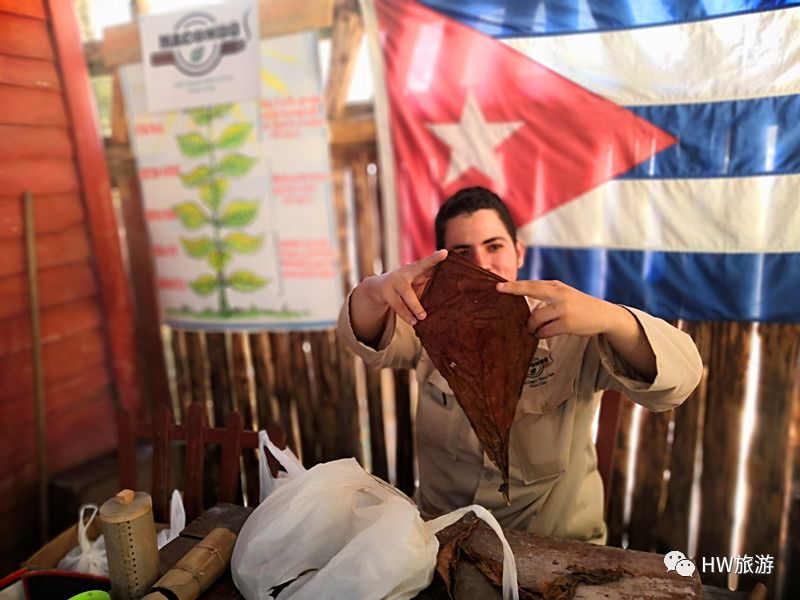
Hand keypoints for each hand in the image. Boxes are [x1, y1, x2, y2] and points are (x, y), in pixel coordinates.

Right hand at [359, 249, 447, 325]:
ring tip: (422, 317)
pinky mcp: (386, 293)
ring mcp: (392, 282)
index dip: (435, 258)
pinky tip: (412, 321)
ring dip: (415, 307)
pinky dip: (406, 314)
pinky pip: (397, 305)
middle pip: (415, 280)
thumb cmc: (403, 283)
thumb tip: (448, 288)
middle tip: (433, 296)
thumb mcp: (414, 280)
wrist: (376, 287)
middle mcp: (403, 273)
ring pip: (406, 295)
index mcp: (413, 268)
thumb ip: (427, 281)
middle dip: (425, 280)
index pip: (425, 263)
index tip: (445, 253)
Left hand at [496, 279, 619, 337]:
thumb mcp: (564, 293)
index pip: (531, 284)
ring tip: (531, 329)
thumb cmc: (579, 305)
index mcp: (556, 286)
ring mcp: (564, 309)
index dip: (514, 285)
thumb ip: (546, 293)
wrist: (603, 314)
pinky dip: (541, 334)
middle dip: (513, 290)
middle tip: (499, 293)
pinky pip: (545, 331)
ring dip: (531, 326)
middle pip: (531, 290)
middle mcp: (559, 294)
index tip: (498, 286)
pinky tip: (541, 334)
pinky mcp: (568, 324)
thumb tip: (522, 297)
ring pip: (536, 318)